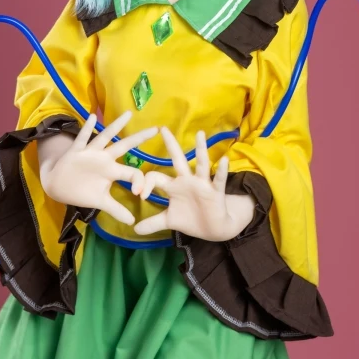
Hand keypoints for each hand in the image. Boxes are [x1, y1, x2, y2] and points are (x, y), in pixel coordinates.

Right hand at [40, 110, 157, 224]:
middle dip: (139, 138)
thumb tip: (132, 223)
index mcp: (112, 172)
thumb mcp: (101, 202)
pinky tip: (92, 117)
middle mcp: (104, 159)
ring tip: (128, 114)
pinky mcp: (76, 152)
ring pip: (105, 137)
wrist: (58, 186)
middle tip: (156, 129)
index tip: (140, 193)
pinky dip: (87, 129)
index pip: (131, 172)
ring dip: (116, 126)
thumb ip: (116, 210)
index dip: (138, 181)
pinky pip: (82, 139)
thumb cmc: (82, 191)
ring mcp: (91, 154)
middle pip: (124, 146)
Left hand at [133, 127, 254, 240]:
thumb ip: (152, 223)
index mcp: (173, 186)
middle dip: (171, 145)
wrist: (213, 229)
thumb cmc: (190, 219)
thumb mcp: (169, 221)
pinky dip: (221, 170)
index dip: (145, 184)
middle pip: (177, 160)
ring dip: (201, 150)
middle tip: (163, 129)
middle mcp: (187, 180)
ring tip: (200, 134)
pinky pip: (219, 179)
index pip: (155, 177)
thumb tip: (134, 229)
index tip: (140, 195)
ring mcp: (202, 184)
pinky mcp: (216, 191)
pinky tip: (224, 160)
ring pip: (201, 164)